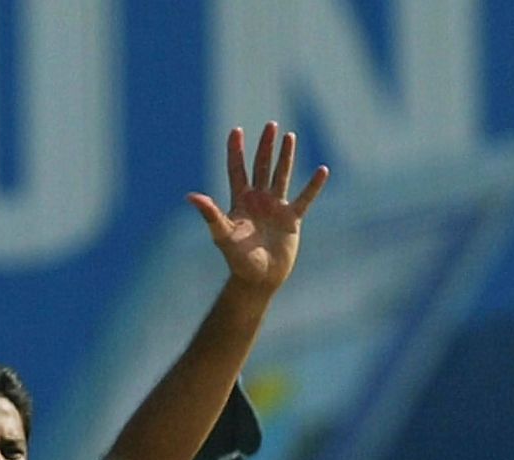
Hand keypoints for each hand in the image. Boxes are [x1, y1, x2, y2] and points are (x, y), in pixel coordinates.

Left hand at [187, 123, 328, 293]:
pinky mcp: (292, 219)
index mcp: (240, 201)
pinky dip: (313, 185)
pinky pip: (305, 198)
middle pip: (261, 166)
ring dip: (286, 157)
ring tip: (290, 136)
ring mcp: (275, 207)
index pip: (237, 169)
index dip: (236, 150)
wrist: (259, 279)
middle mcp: (258, 200)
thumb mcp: (223, 235)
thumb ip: (210, 214)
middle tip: (270, 125)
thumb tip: (191, 196)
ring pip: (282, 175)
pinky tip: (322, 170)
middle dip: (265, 146)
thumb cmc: (237, 259)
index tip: (236, 130)